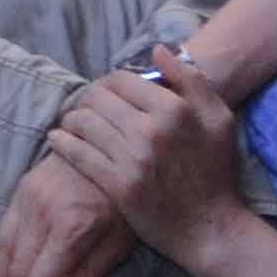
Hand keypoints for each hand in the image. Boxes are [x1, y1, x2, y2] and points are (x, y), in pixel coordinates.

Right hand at [0, 145, 135, 276]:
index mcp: (70, 228)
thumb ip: (89, 276)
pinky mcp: (22, 189)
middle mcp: (42, 213)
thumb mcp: (120, 240)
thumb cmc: (124, 196)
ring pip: (8, 253)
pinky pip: (4, 231)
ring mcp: (27, 199)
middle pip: (19, 273)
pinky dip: (1, 261)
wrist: (110, 140)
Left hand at [43, 59, 256, 268]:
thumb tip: (158, 48)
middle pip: (97, 98)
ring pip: (83, 123)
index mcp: (174, 110)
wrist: (212, 228)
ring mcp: (133, 160)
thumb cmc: (215, 171)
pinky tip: (58, 138)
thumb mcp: (218, 119)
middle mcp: (150, 131)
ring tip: (75, 122)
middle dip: (89, 99)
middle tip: (89, 107)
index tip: (110, 93)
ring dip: (73, 119)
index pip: (120, 79)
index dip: (111, 83)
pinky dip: (62, 142)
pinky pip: (78, 154)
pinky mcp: (118, 186)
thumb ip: (191, 79)